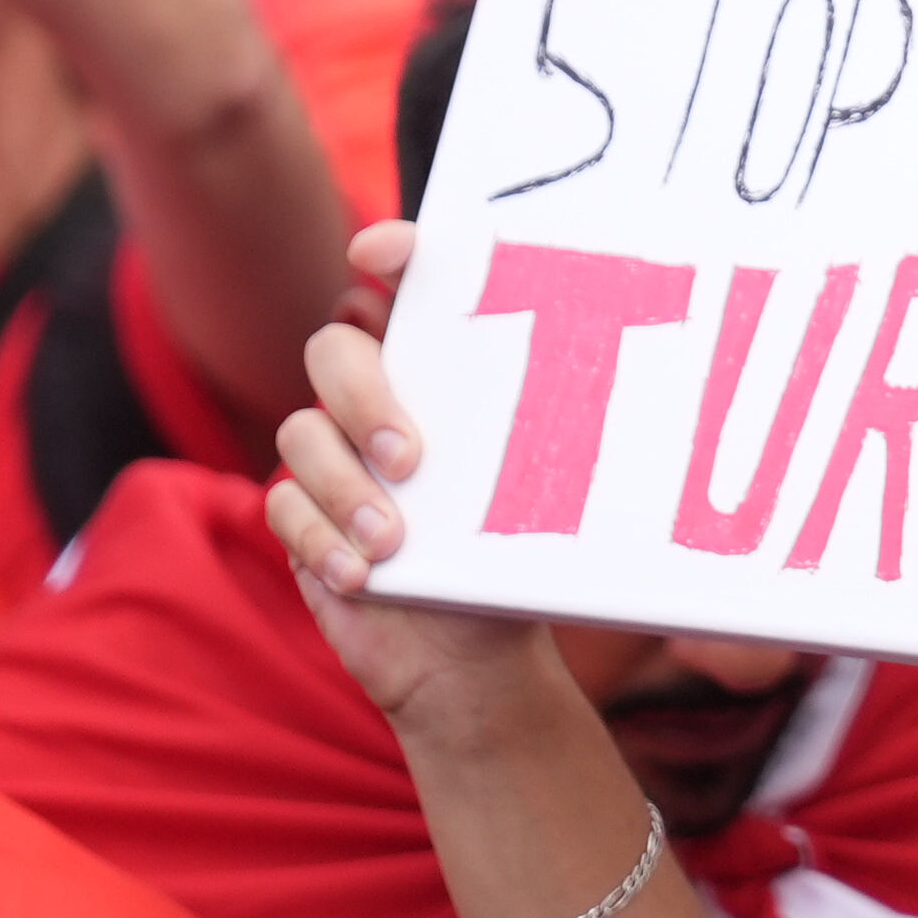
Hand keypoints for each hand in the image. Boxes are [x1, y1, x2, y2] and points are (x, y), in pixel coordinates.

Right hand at [262, 221, 572, 728]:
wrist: (476, 665)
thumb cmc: (511, 563)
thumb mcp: (537, 494)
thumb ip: (547, 436)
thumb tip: (633, 383)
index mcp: (436, 372)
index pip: (402, 288)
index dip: (387, 255)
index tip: (377, 253)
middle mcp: (374, 401)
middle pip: (333, 349)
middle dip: (365, 395)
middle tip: (411, 457)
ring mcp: (332, 458)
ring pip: (302, 431)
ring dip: (344, 486)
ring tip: (393, 540)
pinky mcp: (303, 519)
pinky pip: (284, 506)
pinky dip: (321, 540)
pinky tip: (364, 577)